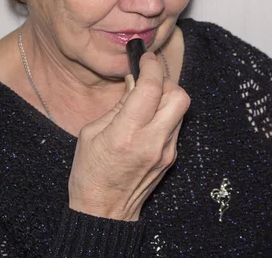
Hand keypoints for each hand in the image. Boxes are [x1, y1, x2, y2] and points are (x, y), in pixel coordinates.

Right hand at [68, 52, 189, 220]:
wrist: (105, 213)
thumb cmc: (90, 173)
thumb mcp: (91, 133)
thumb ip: (118, 105)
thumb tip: (134, 82)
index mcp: (126, 134)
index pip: (150, 88)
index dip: (150, 66)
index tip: (145, 57)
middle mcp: (152, 142)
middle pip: (179, 96)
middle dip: (165, 81)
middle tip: (149, 80)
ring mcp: (166, 151)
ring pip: (181, 109)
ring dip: (167, 97)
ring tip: (146, 100)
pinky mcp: (171, 158)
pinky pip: (175, 125)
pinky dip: (165, 114)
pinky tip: (147, 118)